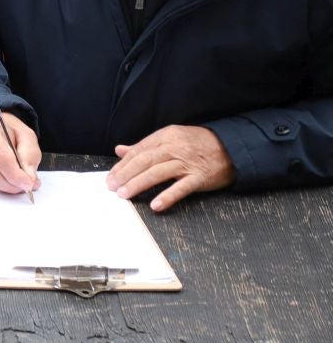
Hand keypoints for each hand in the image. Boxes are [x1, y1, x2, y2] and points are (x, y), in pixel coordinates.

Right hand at [0, 110, 42, 194]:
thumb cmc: (10, 132)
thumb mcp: (26, 136)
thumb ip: (30, 156)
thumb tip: (29, 178)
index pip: (1, 158)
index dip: (16, 175)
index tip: (28, 184)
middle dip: (12, 185)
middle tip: (26, 186)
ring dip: (6, 187)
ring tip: (18, 183)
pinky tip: (6, 179)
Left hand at [108, 124, 234, 211]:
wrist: (232, 148)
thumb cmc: (198, 144)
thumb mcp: (171, 138)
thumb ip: (146, 146)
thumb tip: (121, 150)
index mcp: (165, 136)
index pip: (138, 151)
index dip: (122, 165)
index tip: (111, 177)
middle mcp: (175, 147)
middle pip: (144, 161)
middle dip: (125, 174)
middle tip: (112, 187)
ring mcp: (188, 162)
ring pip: (158, 172)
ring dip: (139, 184)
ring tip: (125, 194)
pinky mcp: (200, 176)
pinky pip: (181, 187)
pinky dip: (168, 196)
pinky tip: (155, 205)